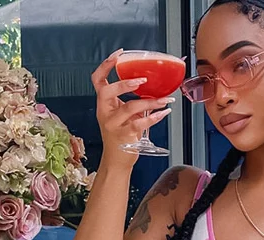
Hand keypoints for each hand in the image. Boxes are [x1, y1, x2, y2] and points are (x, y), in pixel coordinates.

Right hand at [91, 49, 174, 163]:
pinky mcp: (124, 136)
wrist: (116, 160)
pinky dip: (154, 117)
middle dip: (125, 83)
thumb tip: (152, 88)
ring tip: (165, 99)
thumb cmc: (120, 137)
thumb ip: (130, 101)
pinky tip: (163, 113)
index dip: (106, 65)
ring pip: (130, 107)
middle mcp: (105, 112)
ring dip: (150, 102)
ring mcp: (113, 124)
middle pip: (108, 90)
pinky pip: (140, 123)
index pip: (98, 79)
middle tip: (143, 80)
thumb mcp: (121, 116)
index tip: (119, 55)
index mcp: (103, 103)